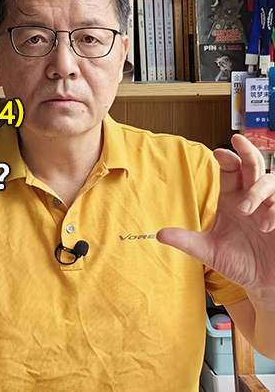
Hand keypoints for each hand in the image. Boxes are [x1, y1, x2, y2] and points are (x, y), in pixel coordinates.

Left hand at [157, 134, 274, 291]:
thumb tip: (159, 234)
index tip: (219, 153)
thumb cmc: (239, 263)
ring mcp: (271, 207)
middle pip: (252, 165)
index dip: (227, 158)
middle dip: (247, 151)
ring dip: (258, 190)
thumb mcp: (209, 252)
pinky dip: (274, 210)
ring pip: (270, 181)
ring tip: (246, 210)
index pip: (230, 170)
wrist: (265, 283)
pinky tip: (265, 225)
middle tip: (239, 140)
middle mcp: (252, 198)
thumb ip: (186, 241)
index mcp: (232, 199)